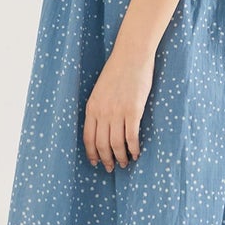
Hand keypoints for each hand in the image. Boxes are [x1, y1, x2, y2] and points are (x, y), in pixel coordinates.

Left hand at [83, 48, 153, 170]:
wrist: (131, 56)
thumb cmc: (117, 71)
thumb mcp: (100, 90)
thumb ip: (99, 107)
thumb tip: (103, 126)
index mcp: (92, 107)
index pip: (88, 138)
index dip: (92, 153)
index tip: (95, 162)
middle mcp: (102, 112)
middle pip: (102, 145)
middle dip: (106, 160)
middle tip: (111, 168)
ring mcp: (117, 112)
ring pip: (116, 144)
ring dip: (121, 157)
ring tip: (125, 163)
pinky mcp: (133, 111)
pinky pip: (131, 137)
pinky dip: (134, 148)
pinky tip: (137, 153)